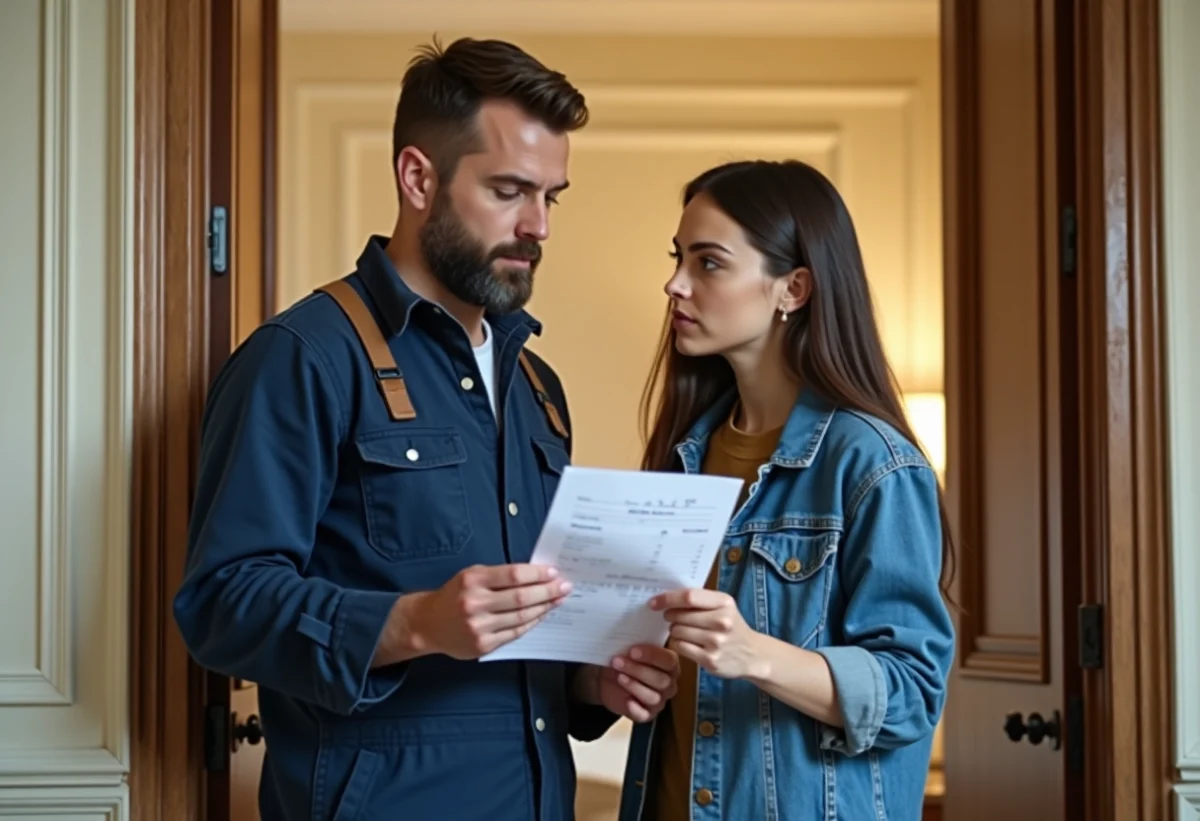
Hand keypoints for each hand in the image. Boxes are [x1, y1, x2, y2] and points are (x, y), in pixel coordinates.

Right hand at [390, 564, 571, 660]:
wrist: (427, 624)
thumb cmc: (454, 595)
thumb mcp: (471, 576)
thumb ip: (499, 576)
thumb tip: (536, 576)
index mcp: (473, 580)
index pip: (513, 575)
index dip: (537, 574)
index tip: (554, 573)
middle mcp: (474, 603)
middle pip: (521, 597)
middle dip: (547, 591)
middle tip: (565, 587)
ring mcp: (478, 627)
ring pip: (521, 617)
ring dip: (544, 608)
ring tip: (558, 600)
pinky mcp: (482, 645)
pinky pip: (515, 633)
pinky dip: (531, 623)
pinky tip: (542, 615)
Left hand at [574, 645, 679, 722]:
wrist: (608, 676)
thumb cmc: (625, 658)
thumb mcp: (629, 648)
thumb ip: (636, 643)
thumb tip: (630, 634)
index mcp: (670, 664)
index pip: (669, 660)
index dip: (652, 656)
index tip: (632, 650)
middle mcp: (669, 683)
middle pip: (661, 680)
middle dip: (638, 670)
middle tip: (618, 661)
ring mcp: (659, 700)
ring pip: (654, 697)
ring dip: (634, 685)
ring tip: (619, 676)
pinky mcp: (646, 714)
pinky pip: (644, 715)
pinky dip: (635, 709)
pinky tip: (627, 701)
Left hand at [649, 588, 763, 679]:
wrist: (753, 654)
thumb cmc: (732, 626)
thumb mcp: (724, 607)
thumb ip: (700, 600)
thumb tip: (666, 597)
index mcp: (724, 603)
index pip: (689, 597)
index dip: (667, 599)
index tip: (654, 603)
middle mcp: (722, 621)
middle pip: (679, 615)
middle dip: (670, 616)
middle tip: (673, 618)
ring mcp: (716, 642)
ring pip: (677, 631)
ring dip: (674, 630)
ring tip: (684, 631)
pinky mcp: (710, 659)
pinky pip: (680, 647)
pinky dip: (678, 644)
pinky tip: (686, 643)